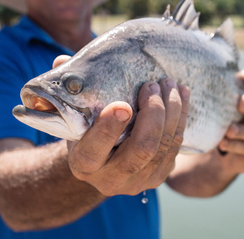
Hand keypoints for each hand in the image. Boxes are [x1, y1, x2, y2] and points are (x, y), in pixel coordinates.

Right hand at [53, 56, 189, 196]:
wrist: (102, 163)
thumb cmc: (86, 130)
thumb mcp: (73, 115)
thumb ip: (69, 90)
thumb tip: (62, 62)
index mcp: (83, 165)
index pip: (94, 151)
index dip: (108, 129)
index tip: (123, 104)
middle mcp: (111, 180)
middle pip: (141, 150)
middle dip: (153, 113)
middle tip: (152, 85)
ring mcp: (139, 181)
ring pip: (163, 146)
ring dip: (172, 111)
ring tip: (169, 83)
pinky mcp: (160, 176)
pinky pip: (176, 146)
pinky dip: (181, 118)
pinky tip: (182, 96)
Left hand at [217, 69, 243, 173]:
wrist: (229, 155)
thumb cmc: (227, 124)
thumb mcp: (226, 111)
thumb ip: (223, 98)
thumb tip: (195, 82)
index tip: (242, 75)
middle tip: (240, 102)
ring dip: (242, 131)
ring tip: (229, 130)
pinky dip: (236, 146)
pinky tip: (223, 143)